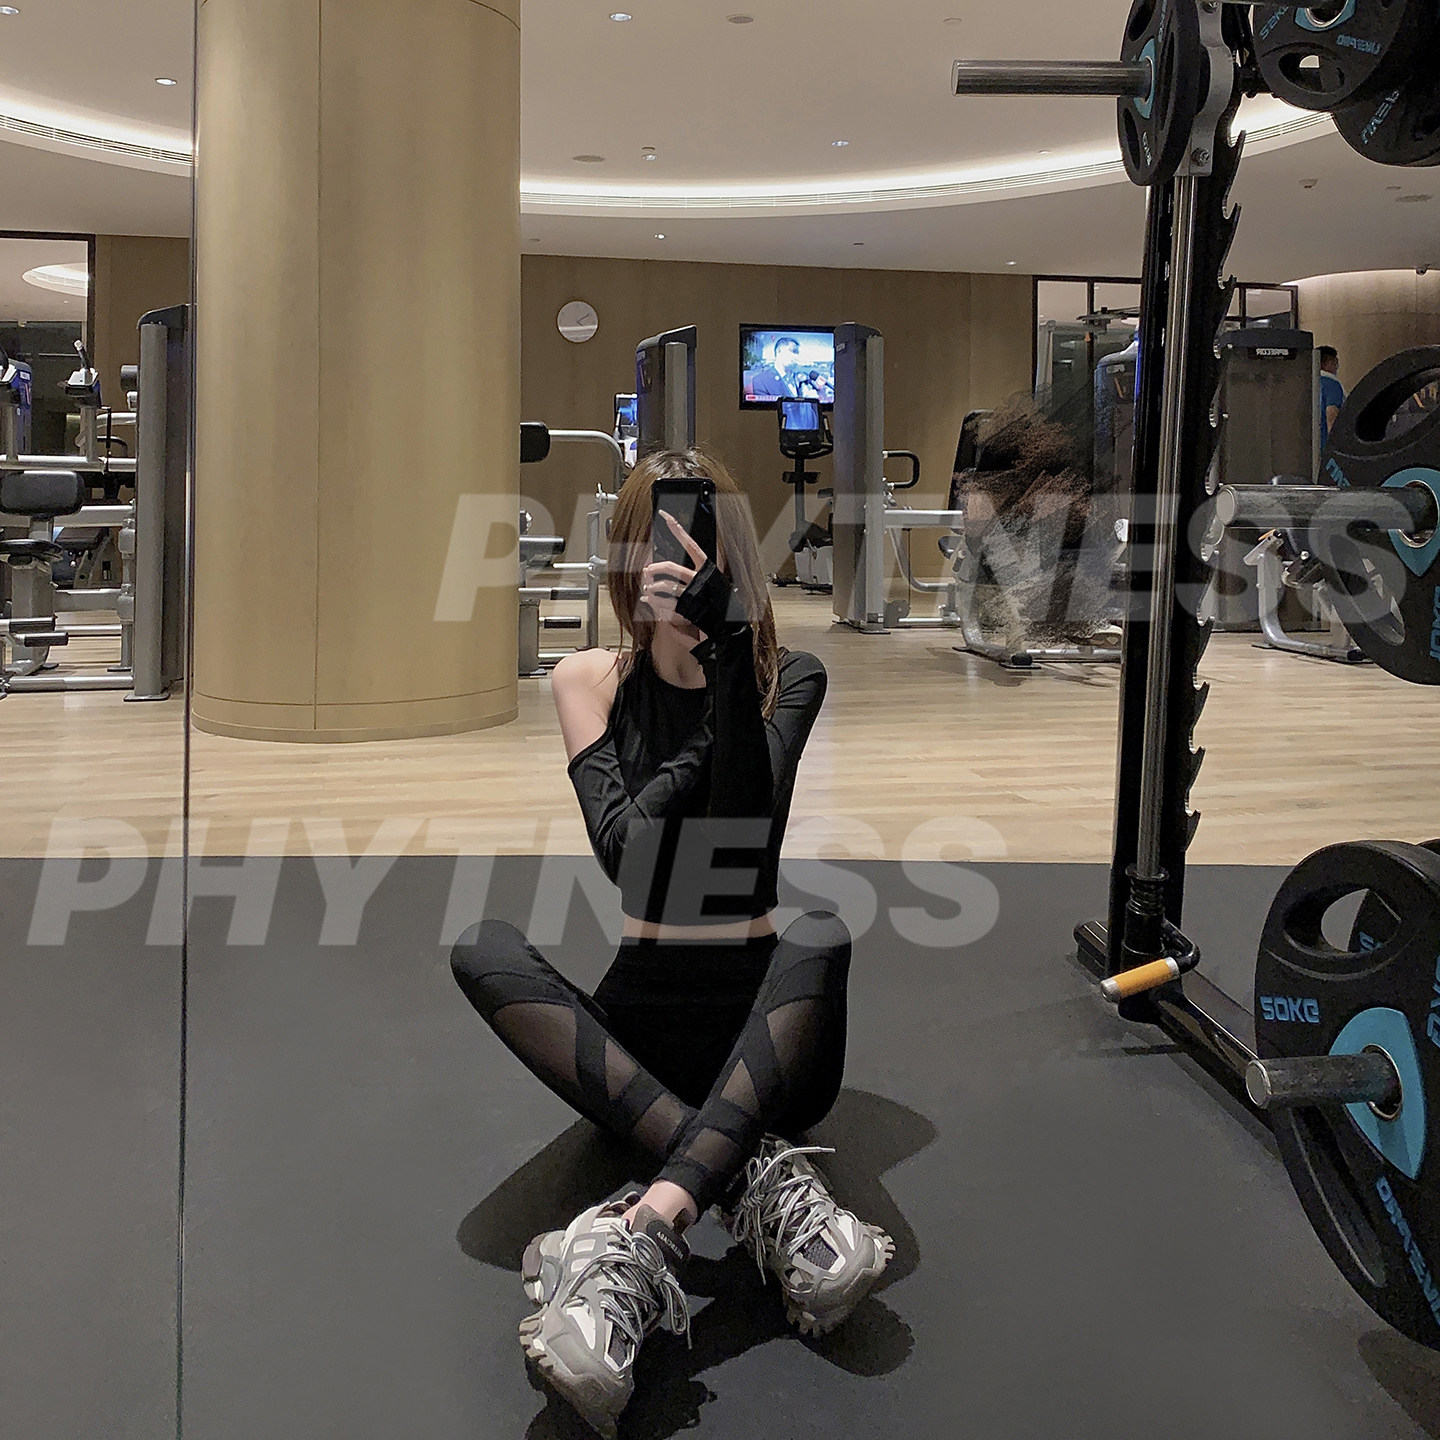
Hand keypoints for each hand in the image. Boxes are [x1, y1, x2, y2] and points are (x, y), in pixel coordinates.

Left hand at [641, 511, 709, 630]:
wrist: (727, 624)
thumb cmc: (718, 602)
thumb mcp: (712, 582)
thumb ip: (695, 572)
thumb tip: (671, 566)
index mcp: (708, 569)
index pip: (691, 545)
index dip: (678, 530)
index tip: (666, 516)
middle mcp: (700, 580)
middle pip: (670, 568)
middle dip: (655, 568)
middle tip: (647, 570)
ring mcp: (693, 595)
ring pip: (665, 586)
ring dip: (652, 587)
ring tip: (649, 588)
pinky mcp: (686, 609)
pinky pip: (664, 603)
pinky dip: (652, 600)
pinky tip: (648, 598)